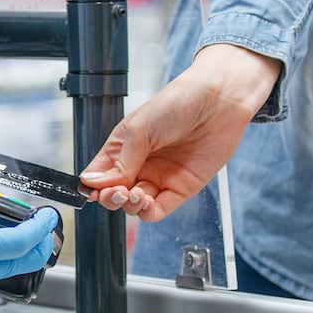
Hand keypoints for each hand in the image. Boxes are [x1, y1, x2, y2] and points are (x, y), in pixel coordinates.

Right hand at [79, 44, 278, 221]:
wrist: (219, 100)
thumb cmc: (179, 102)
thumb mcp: (140, 128)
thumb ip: (120, 160)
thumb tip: (95, 182)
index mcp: (122, 148)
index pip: (98, 175)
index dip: (93, 186)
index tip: (92, 189)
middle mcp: (139, 165)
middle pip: (114, 195)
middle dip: (110, 198)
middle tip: (117, 192)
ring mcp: (159, 178)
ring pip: (133, 206)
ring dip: (129, 205)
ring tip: (135, 193)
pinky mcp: (180, 189)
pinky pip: (158, 210)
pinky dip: (147, 212)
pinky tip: (146, 201)